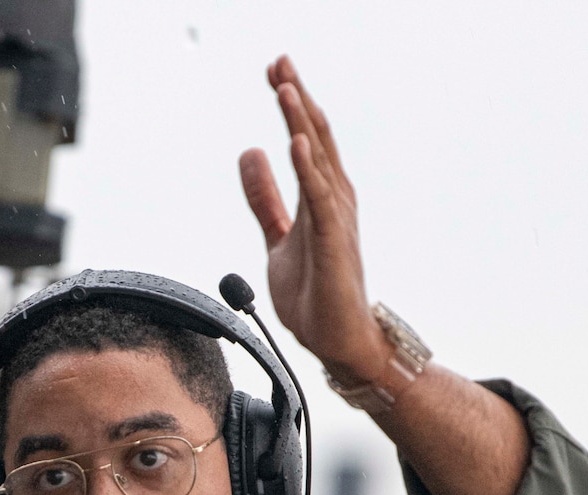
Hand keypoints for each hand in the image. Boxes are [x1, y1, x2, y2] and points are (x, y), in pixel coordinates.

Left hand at [238, 56, 388, 382]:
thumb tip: (250, 153)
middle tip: (279, 61)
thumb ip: (264, 199)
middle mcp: (334, 199)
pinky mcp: (332, 242)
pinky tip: (294, 142)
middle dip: (296, 98)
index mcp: (322, 196)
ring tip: (284, 87)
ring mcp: (336, 219)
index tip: (274, 70)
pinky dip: (307, 168)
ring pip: (317, 159)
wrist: (337, 341)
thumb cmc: (316, 292)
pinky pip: (319, 198)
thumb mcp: (279, 238)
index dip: (290, 103)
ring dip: (299, 121)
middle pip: (314, 136)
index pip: (305, 138)